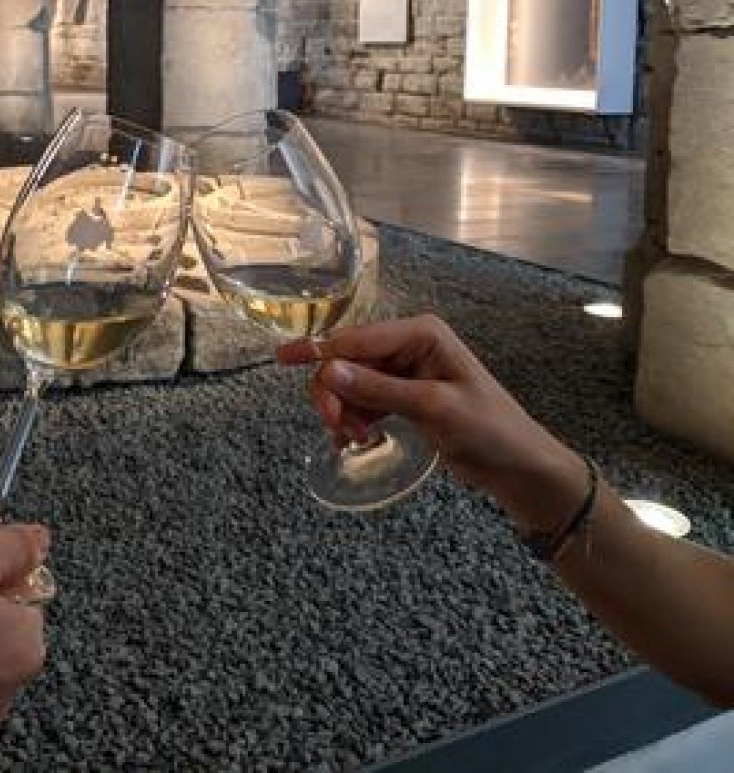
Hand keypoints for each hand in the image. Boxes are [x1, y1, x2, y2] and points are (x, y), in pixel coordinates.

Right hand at [278, 312, 581, 524]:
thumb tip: (328, 371)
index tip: (281, 360)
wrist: (518, 465)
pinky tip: (356, 438)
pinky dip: (355, 418)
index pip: (358, 338)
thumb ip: (379, 389)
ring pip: (352, 384)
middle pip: (349, 360)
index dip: (319, 350)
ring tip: (354, 438)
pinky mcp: (404, 398)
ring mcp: (405, 372)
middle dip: (334, 391)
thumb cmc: (488, 428)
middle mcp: (409, 345)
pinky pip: (364, 401)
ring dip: (345, 410)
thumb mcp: (433, 407)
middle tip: (333, 424)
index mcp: (421, 333)